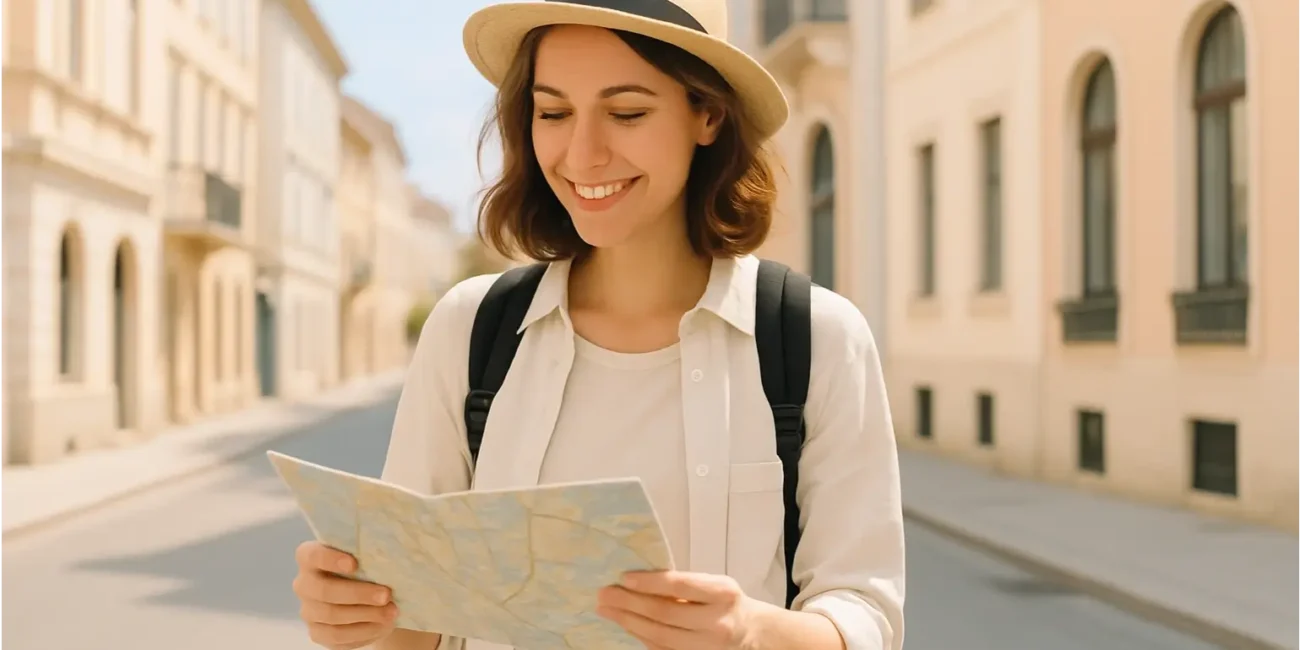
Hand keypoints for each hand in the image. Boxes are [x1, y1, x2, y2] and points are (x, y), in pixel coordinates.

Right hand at [293, 541, 398, 649]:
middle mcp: (304, 584)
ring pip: (332, 615)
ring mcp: (308, 610)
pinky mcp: (317, 632)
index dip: (331, 559)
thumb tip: (389, 555)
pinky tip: (382, 625)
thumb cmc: (366, 568)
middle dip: (358, 594)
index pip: (312, 555)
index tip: (355, 564)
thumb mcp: (367, 556)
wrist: (368, 598)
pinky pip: (337, 635)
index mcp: (310, 557)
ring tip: (391, 612)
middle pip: (324, 590)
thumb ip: (368, 553)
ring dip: (366, 614)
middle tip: (386, 595)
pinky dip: (363, 631)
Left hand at [595, 570, 770, 649]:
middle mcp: (717, 622)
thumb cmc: (725, 602)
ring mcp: (707, 646)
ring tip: (608, 610)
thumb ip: (685, 584)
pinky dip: (641, 637)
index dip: (650, 582)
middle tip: (604, 595)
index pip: (680, 585)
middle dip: (629, 603)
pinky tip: (627, 626)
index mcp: (722, 593)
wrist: (752, 634)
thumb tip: (638, 581)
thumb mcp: (714, 585)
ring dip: (628, 622)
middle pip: (664, 612)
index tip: (624, 577)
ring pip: (659, 635)